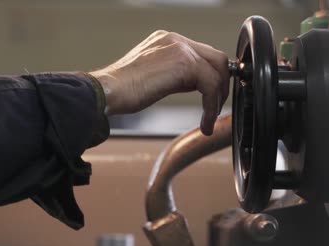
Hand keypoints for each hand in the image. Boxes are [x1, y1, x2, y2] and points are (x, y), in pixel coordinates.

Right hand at [89, 30, 229, 135]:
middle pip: (216, 58)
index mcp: (168, 40)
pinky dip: (211, 105)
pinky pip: (210, 84)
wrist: (108, 91)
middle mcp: (176, 40)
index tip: (211, 98)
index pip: (203, 54)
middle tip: (215, 108)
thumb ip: (176, 74)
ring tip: (209, 118)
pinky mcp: (184, 62)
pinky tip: (204, 121)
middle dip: (221, 85)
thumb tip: (196, 84)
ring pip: (218, 70)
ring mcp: (180, 48)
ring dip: (218, 97)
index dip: (212, 77)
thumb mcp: (155, 76)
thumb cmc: (122, 90)